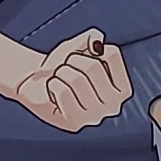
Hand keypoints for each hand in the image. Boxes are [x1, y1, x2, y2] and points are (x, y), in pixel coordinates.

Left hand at [14, 31, 133, 133]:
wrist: (38, 81)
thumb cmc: (62, 65)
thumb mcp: (78, 45)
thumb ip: (92, 38)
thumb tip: (97, 43)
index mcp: (122, 89)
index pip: (111, 54)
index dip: (90, 49)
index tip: (83, 59)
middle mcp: (113, 106)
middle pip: (92, 67)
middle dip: (72, 60)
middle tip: (65, 69)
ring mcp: (95, 117)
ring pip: (76, 79)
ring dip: (61, 73)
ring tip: (60, 80)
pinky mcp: (74, 123)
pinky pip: (62, 91)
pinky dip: (53, 84)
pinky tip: (54, 92)